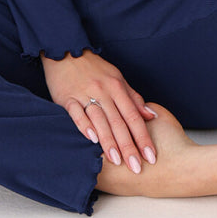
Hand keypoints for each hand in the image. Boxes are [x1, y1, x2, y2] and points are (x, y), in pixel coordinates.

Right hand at [40, 49, 157, 173]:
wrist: (65, 50)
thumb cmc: (94, 68)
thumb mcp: (117, 78)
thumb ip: (133, 97)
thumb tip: (150, 116)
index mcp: (117, 87)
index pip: (134, 116)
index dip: (143, 137)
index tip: (151, 156)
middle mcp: (103, 91)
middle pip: (119, 122)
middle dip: (129, 146)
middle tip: (137, 167)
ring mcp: (85, 94)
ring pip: (100, 120)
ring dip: (109, 141)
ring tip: (117, 161)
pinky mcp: (67, 98)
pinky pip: (77, 114)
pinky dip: (85, 126)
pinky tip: (91, 140)